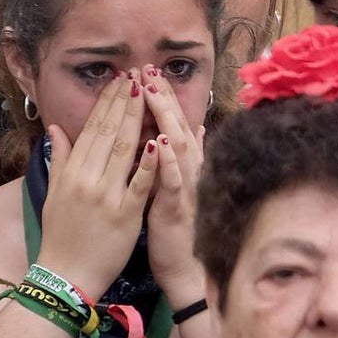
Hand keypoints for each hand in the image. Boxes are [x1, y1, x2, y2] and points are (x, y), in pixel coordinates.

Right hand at [37, 73, 157, 299]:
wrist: (66, 277)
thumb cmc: (60, 236)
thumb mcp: (53, 194)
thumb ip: (59, 159)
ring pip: (125, 151)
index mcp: (71, 173)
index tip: (118, 81)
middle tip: (137, 76)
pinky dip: (150, 163)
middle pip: (109, 133)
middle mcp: (87, 180)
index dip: (106, 103)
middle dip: (124, 103)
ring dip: (137, 120)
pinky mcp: (126, 216)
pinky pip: (140, 184)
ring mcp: (107, 197)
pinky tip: (160, 142)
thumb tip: (56, 128)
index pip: (91, 129)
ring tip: (147, 94)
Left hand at [140, 64, 205, 299]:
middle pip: (176, 125)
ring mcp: (186, 188)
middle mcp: (188, 171)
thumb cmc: (178, 228)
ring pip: (178, 145)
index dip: (161, 96)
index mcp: (182, 165)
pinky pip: (174, 180)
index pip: (172, 122)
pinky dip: (166, 160)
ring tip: (151, 92)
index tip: (145, 72)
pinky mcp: (179, 208)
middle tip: (147, 69)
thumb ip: (182, 157)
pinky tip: (158, 141)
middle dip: (162, 96)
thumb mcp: (177, 187)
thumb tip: (192, 128)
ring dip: (164, 117)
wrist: (186, 268)